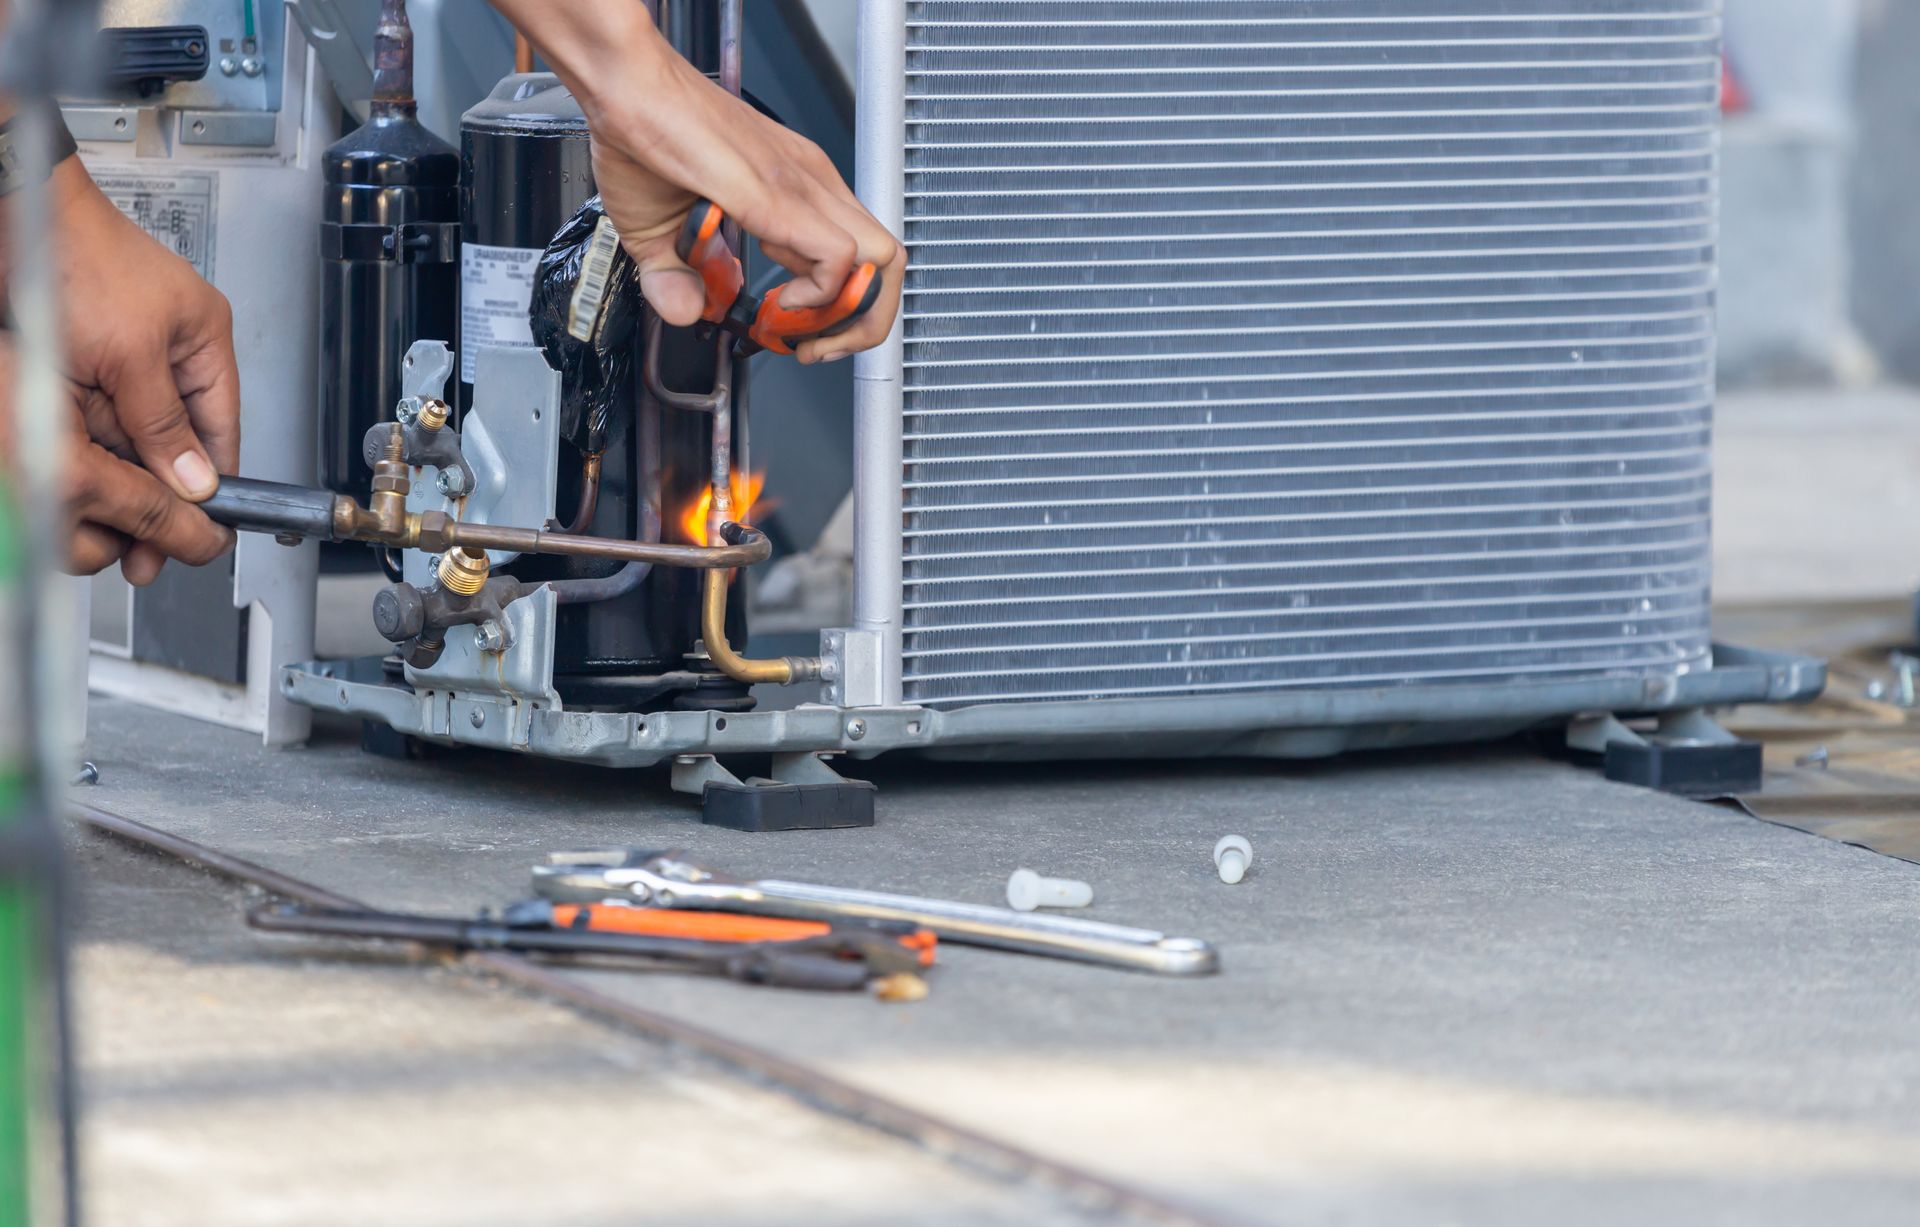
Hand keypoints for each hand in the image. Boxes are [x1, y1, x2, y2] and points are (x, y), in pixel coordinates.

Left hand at [47, 157, 239, 582]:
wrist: (11, 213)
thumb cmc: (77, 257)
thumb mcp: (129, 354)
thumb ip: (163, 422)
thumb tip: (195, 482)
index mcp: (202, 343)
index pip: (221, 431)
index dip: (212, 483)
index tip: (202, 529)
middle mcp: (166, 352)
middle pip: (171, 440)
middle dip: (153, 484)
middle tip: (143, 539)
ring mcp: (120, 356)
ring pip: (125, 433)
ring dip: (110, 459)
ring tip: (100, 491)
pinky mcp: (78, 360)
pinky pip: (88, 417)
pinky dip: (80, 436)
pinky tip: (70, 452)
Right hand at [496, 2, 903, 363]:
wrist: (625, 87)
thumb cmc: (645, 137)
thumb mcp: (657, 233)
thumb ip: (675, 279)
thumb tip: (688, 312)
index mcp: (797, 188)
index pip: (862, 257)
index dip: (840, 309)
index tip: (794, 330)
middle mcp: (811, 183)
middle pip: (888, 261)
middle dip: (861, 320)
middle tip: (811, 343)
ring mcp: (801, 185)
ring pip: (881, 260)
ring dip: (848, 316)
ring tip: (797, 329)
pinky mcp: (777, 195)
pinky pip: (836, 257)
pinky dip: (818, 298)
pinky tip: (777, 301)